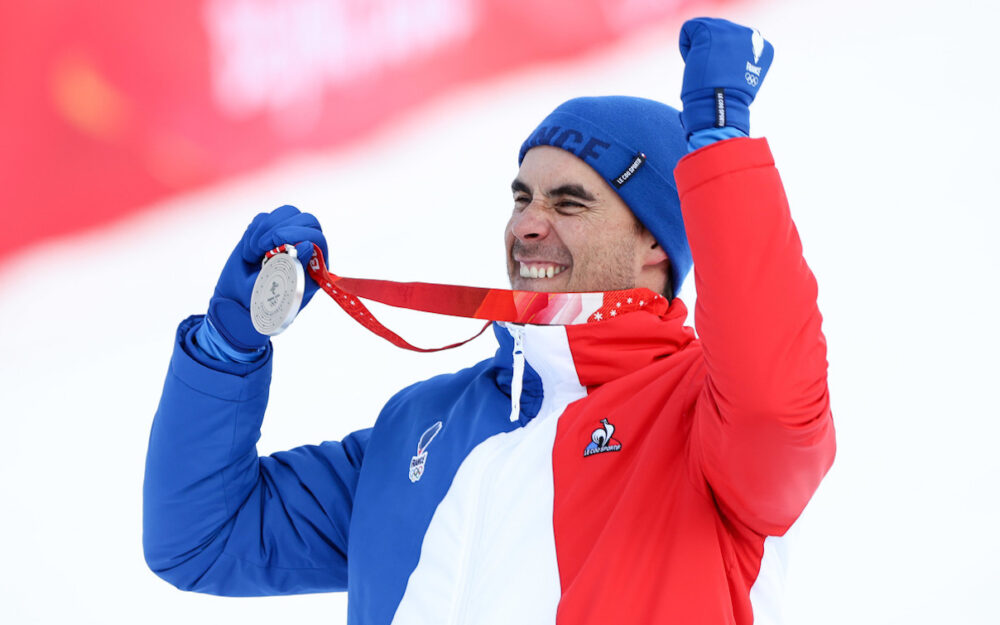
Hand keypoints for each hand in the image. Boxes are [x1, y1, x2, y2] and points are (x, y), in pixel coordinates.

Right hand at [207, 205, 327, 350]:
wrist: (236, 302)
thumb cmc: (262, 303)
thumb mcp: (276, 291)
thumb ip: (295, 269)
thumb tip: (308, 245)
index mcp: (314, 266)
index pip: (316, 237)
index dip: (296, 235)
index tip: (273, 247)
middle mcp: (304, 248)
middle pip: (307, 219)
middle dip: (281, 228)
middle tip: (262, 246)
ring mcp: (286, 237)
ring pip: (287, 213)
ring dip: (265, 229)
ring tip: (253, 253)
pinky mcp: (267, 232)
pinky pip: (264, 218)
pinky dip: (253, 232)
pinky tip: (249, 253)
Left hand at [679, 17, 773, 135]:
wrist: (719, 106)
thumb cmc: (728, 101)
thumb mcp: (744, 77)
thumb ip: (741, 59)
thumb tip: (728, 54)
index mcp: (761, 46)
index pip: (734, 43)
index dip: (724, 61)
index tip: (726, 78)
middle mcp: (750, 34)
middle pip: (719, 33)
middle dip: (712, 52)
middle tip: (713, 75)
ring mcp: (731, 30)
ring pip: (704, 30)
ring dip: (700, 49)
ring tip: (706, 70)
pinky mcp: (710, 31)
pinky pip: (689, 29)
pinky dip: (686, 47)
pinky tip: (694, 63)